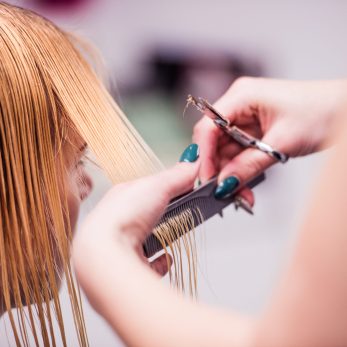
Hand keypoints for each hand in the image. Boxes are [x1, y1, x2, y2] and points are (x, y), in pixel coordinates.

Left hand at [73, 160, 198, 308]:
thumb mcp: (157, 186)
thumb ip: (178, 175)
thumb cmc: (122, 216)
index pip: (149, 188)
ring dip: (162, 234)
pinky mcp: (130, 266)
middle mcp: (120, 219)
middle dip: (164, 212)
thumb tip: (194, 162)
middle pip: (147, 213)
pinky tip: (167, 257)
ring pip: (146, 237)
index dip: (168, 187)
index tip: (188, 187)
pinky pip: (148, 262)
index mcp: (123, 196)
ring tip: (176, 231)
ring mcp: (123, 243)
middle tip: (185, 210)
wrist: (105, 256)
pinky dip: (160, 260)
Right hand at [193, 78, 346, 202]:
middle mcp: (238, 105)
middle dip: (218, 168)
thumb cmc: (321, 113)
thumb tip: (223, 183)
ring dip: (230, 174)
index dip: (203, 154)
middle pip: (214, 141)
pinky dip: (240, 171)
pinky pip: (238, 153)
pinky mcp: (253, 130)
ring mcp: (245, 118)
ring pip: (225, 151)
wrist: (345, 111)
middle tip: (223, 192)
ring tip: (240, 195)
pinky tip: (244, 186)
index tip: (206, 178)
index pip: (208, 126)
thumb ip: (248, 165)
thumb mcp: (281, 144)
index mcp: (242, 96)